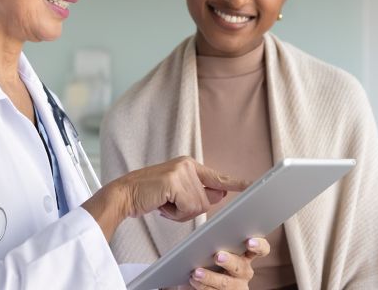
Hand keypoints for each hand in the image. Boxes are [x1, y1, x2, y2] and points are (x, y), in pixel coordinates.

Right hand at [120, 156, 248, 220]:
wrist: (124, 194)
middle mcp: (188, 165)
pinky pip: (187, 207)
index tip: (253, 184)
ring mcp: (182, 172)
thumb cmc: (150, 196)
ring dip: (180, 212)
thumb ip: (198, 194)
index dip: (237, 183)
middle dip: (191, 208)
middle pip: (209, 199)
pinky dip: (174, 212)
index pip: (218, 177)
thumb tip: (221, 195)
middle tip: (171, 203)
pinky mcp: (174, 180)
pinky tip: (161, 203)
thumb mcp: (177, 194)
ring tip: (164, 202)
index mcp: (190, 166)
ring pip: (198, 205)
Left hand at [188, 237, 270, 289]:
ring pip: (225, 283)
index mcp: (246, 256)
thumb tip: (210, 231)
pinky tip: (193, 280)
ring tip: (196, 272)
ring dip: (210, 277)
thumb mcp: (221, 248)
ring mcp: (235, 286)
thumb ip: (221, 240)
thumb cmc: (215, 259)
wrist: (210, 282)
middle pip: (239, 266)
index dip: (259, 246)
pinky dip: (202, 286)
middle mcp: (243, 272)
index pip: (261, 250)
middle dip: (229, 261)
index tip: (249, 241)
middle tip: (218, 256)